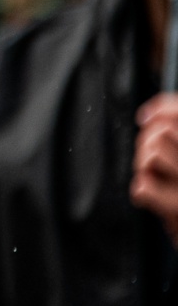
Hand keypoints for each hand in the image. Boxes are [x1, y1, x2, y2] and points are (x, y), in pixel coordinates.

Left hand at [133, 93, 177, 241]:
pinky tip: (153, 196)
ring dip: (143, 165)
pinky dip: (142, 190)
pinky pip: (144, 186)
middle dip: (147, 141)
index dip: (162, 109)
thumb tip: (148, 114)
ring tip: (154, 177)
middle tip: (153, 158)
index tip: (148, 117)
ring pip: (152, 154)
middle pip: (163, 132)